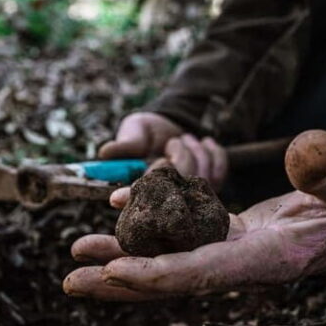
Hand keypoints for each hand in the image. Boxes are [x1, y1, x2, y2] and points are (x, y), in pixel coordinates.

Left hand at [63, 130, 325, 300]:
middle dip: (120, 281)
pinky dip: (144, 235)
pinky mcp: (221, 239)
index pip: (202, 271)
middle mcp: (237, 265)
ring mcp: (226, 255)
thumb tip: (311, 149)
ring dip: (119, 261)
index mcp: (265, 260)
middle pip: (169, 280)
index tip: (115, 269)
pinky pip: (173, 241)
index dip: (157, 271)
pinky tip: (115, 217)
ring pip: (163, 263)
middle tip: (70, 279)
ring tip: (76, 254)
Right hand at [101, 112, 228, 188]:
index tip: (117, 196)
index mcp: (142, 187)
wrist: (174, 127)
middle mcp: (165, 198)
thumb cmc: (148, 130)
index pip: (137, 195)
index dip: (129, 196)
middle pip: (177, 185)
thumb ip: (126, 143)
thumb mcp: (134, 130)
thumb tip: (105, 153)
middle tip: (173, 141)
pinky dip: (214, 152)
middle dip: (181, 156)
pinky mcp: (212, 187)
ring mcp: (191, 196)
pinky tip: (204, 143)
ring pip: (202, 176)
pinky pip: (220, 170)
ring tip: (184, 139)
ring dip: (196, 150)